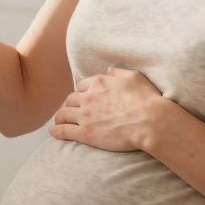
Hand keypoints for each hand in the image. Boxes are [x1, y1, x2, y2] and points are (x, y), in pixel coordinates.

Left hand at [50, 67, 171, 151]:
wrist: (150, 122)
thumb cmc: (146, 99)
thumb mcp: (134, 77)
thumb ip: (118, 73)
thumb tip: (108, 71)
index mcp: (98, 83)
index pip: (81, 86)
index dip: (81, 93)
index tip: (81, 99)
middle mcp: (89, 98)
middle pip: (70, 100)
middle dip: (69, 105)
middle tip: (69, 110)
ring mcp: (85, 116)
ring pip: (63, 114)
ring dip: (60, 117)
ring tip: (59, 121)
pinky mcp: (85, 133)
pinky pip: (64, 131)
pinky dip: (57, 131)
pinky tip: (54, 132)